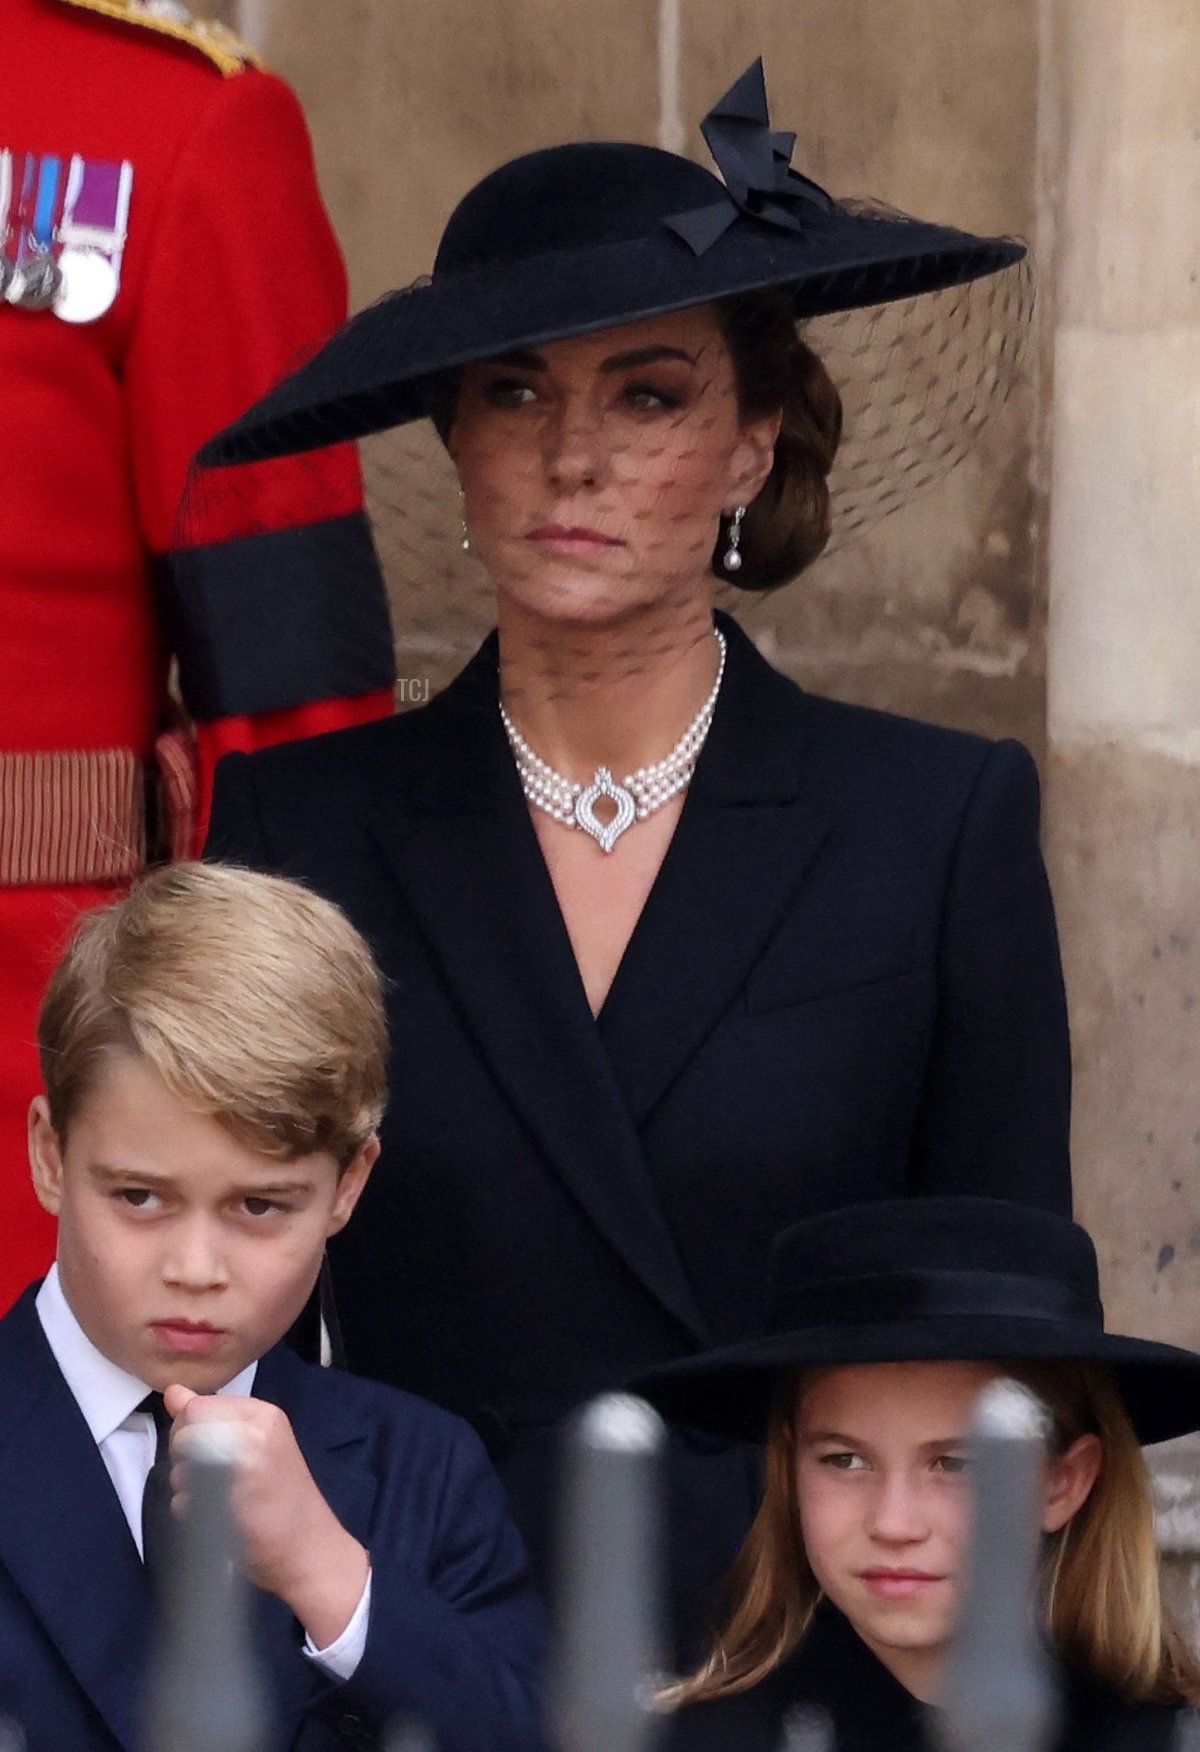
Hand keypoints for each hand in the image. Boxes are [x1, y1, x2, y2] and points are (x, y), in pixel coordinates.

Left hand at [163, 1385, 368, 1649]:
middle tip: (216, 1477)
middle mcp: (256, 1433)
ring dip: (186, 1487)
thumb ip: (212, 1417)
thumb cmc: (281, 1496)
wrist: (311, 1549)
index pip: (196, 1406)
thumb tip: (174, 1392)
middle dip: (185, 1457)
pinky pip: (182, 1500)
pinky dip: (190, 1513)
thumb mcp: (254, 1442)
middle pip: (184, 1433)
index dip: (190, 1431)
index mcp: (263, 1414)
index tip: (212, 1450)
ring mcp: (245, 1467)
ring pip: (178, 1467)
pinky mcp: (231, 1502)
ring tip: (220, 1498)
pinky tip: (217, 1518)